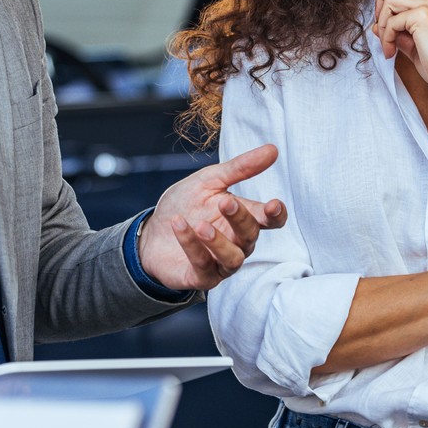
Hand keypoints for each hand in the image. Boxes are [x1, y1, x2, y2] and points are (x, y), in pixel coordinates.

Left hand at [139, 144, 288, 290]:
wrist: (151, 232)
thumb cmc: (186, 206)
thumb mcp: (210, 180)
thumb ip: (241, 168)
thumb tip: (272, 150)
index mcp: (244, 218)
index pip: (271, 220)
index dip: (276, 215)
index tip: (273, 205)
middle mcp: (237, 243)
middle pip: (251, 236)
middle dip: (240, 219)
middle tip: (225, 202)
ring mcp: (220, 263)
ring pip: (233, 259)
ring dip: (218, 241)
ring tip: (201, 225)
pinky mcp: (200, 277)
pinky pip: (203, 266)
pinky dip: (191, 245)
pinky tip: (179, 225)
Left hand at [373, 0, 427, 112]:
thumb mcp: (416, 43)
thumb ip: (398, 31)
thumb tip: (376, 26)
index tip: (386, 23)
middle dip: (381, 2)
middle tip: (380, 27)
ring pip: (390, 0)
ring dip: (382, 25)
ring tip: (387, 46)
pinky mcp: (423, 16)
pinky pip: (392, 21)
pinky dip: (386, 38)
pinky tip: (391, 53)